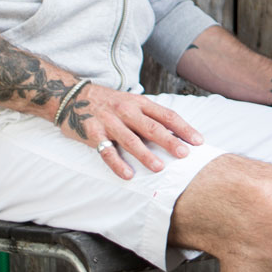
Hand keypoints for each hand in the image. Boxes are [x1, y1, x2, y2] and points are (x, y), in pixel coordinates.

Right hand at [60, 83, 203, 180]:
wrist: (73, 97)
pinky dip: (117, 164)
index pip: (166, 115)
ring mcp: (109, 122)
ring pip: (131, 140)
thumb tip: (176, 135)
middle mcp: (126, 111)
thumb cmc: (109, 103)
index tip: (198, 141)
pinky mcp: (93, 132)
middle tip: (184, 154)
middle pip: (152, 127)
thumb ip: (149, 117)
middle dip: (169, 141)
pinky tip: (128, 175)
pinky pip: (106, 151)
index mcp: (139, 103)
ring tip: (159, 168)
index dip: (183, 128)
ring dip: (145, 155)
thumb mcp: (132, 103)